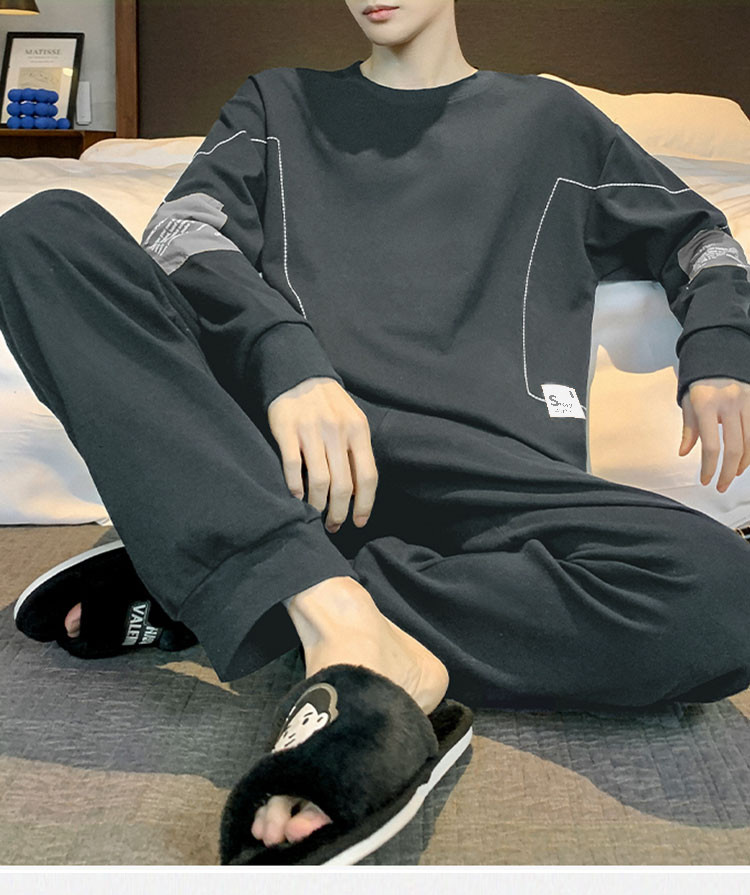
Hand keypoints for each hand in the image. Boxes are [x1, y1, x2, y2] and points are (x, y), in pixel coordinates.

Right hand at [267, 377, 378, 531]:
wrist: (297, 374)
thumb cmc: (329, 404)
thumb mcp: (352, 420)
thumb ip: (356, 451)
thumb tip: (357, 492)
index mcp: (358, 430)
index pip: (368, 476)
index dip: (365, 504)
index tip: (359, 522)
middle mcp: (337, 431)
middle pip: (343, 485)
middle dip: (339, 512)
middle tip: (333, 525)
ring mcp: (311, 431)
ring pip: (319, 481)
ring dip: (318, 505)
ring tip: (315, 515)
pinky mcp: (287, 430)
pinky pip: (293, 467)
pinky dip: (295, 488)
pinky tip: (296, 497)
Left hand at [679, 377, 749, 491]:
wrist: (718, 356)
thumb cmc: (699, 382)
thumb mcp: (687, 403)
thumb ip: (689, 429)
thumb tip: (685, 452)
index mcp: (707, 405)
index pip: (711, 445)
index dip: (709, 467)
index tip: (705, 480)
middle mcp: (729, 403)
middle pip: (734, 448)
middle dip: (727, 472)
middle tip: (721, 485)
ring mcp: (746, 402)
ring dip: (742, 463)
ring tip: (732, 474)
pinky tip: (744, 460)